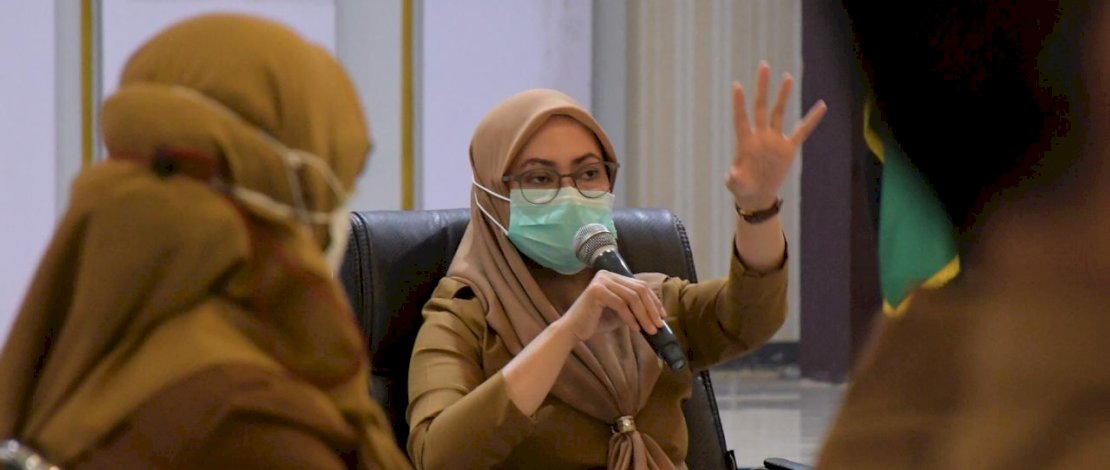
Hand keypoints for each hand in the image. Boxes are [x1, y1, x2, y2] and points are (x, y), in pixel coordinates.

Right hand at [556, 271, 666, 341]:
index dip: (654, 300)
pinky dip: (630, 318)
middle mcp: (607, 275)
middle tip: (659, 325)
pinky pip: (620, 304)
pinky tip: (635, 329)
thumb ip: (634, 308)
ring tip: (650, 330)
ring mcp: (601, 281)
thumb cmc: (596, 322)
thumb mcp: (620, 313)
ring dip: (644, 315)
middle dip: (651, 309)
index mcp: (613, 276)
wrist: (574, 330)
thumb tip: (657, 313)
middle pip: (639, 289)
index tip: (662, 315)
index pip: (640, 285)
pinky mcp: (596, 291)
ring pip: (632, 297)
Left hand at [728, 61, 827, 208]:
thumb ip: (733, 179)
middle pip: (761, 107)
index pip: (741, 118)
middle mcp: (760, 136)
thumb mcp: (737, 185)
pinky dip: (812, 119)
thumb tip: (731, 175)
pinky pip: (802, 130)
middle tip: (764, 65)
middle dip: (762, 87)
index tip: (737, 85)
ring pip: (779, 113)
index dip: (739, 103)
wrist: (758, 195)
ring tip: (787, 77)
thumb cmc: (743, 188)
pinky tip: (821, 106)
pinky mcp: (788, 148)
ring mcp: (774, 140)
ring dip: (783, 95)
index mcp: (745, 142)